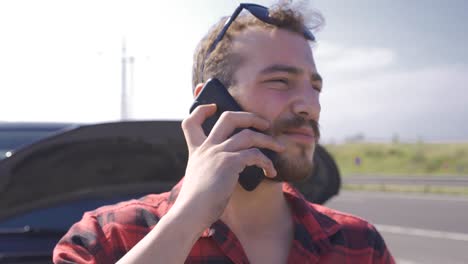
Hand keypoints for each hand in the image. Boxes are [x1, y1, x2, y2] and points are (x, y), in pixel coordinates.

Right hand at [172, 104, 284, 229]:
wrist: (191, 213)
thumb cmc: (197, 202)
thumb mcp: (199, 178)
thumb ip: (210, 167)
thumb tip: (231, 168)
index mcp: (197, 150)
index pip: (191, 122)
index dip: (201, 110)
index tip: (212, 107)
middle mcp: (207, 147)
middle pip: (228, 118)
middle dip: (250, 116)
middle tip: (265, 124)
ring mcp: (218, 153)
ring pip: (248, 135)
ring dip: (268, 141)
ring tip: (280, 147)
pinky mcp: (229, 163)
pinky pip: (255, 155)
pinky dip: (267, 163)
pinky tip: (271, 172)